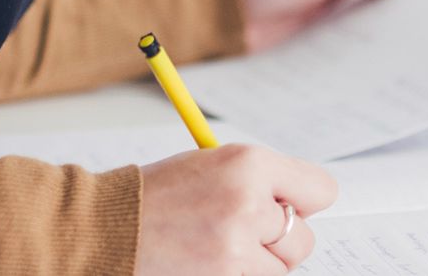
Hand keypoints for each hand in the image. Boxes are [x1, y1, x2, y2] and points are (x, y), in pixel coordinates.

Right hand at [134, 144, 335, 274]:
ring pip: (282, 267)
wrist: (107, 227)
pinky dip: (239, 275)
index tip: (286, 207)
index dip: (302, 201)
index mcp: (249, 162)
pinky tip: (208, 261)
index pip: (320, 190)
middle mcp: (247, 201)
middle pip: (304, 237)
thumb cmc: (157, 195)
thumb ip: (259, 181)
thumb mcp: (212, 165)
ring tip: (220, 246)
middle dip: (279, 239)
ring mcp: (235, 246)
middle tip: (244, 232)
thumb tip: (300, 203)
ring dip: (259, 263)